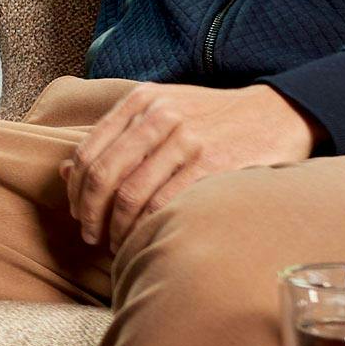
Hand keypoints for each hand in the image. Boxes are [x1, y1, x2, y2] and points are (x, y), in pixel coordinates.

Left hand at [62, 83, 318, 246]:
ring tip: (118, 244)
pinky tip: (146, 239)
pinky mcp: (212, 165)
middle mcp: (159, 116)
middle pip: (103, 176)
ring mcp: (186, 140)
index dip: (77, 191)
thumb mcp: (163, 111)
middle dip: (90, 214)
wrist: (278, 113)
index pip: (88, 152)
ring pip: (130, 195)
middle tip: (92, 237)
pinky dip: (147, 228)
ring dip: (117, 228)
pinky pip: (164, 205)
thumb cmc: (214, 120)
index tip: (78, 214)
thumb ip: (117, 137)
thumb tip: (66, 173)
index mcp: (141, 101)